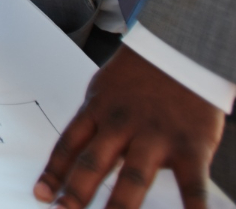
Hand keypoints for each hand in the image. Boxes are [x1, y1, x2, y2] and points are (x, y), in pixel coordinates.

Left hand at [34, 45, 224, 207]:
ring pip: (133, 179)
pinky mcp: (192, 145)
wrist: (184, 44)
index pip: (69, 145)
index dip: (54, 172)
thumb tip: (72, 158)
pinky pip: (193, 185)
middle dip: (76, 194)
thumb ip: (93, 122)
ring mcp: (157, 136)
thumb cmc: (141, 73)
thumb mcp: (105, 88)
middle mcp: (122, 124)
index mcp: (98, 110)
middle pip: (94, 164)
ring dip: (118, 208)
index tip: (42, 195)